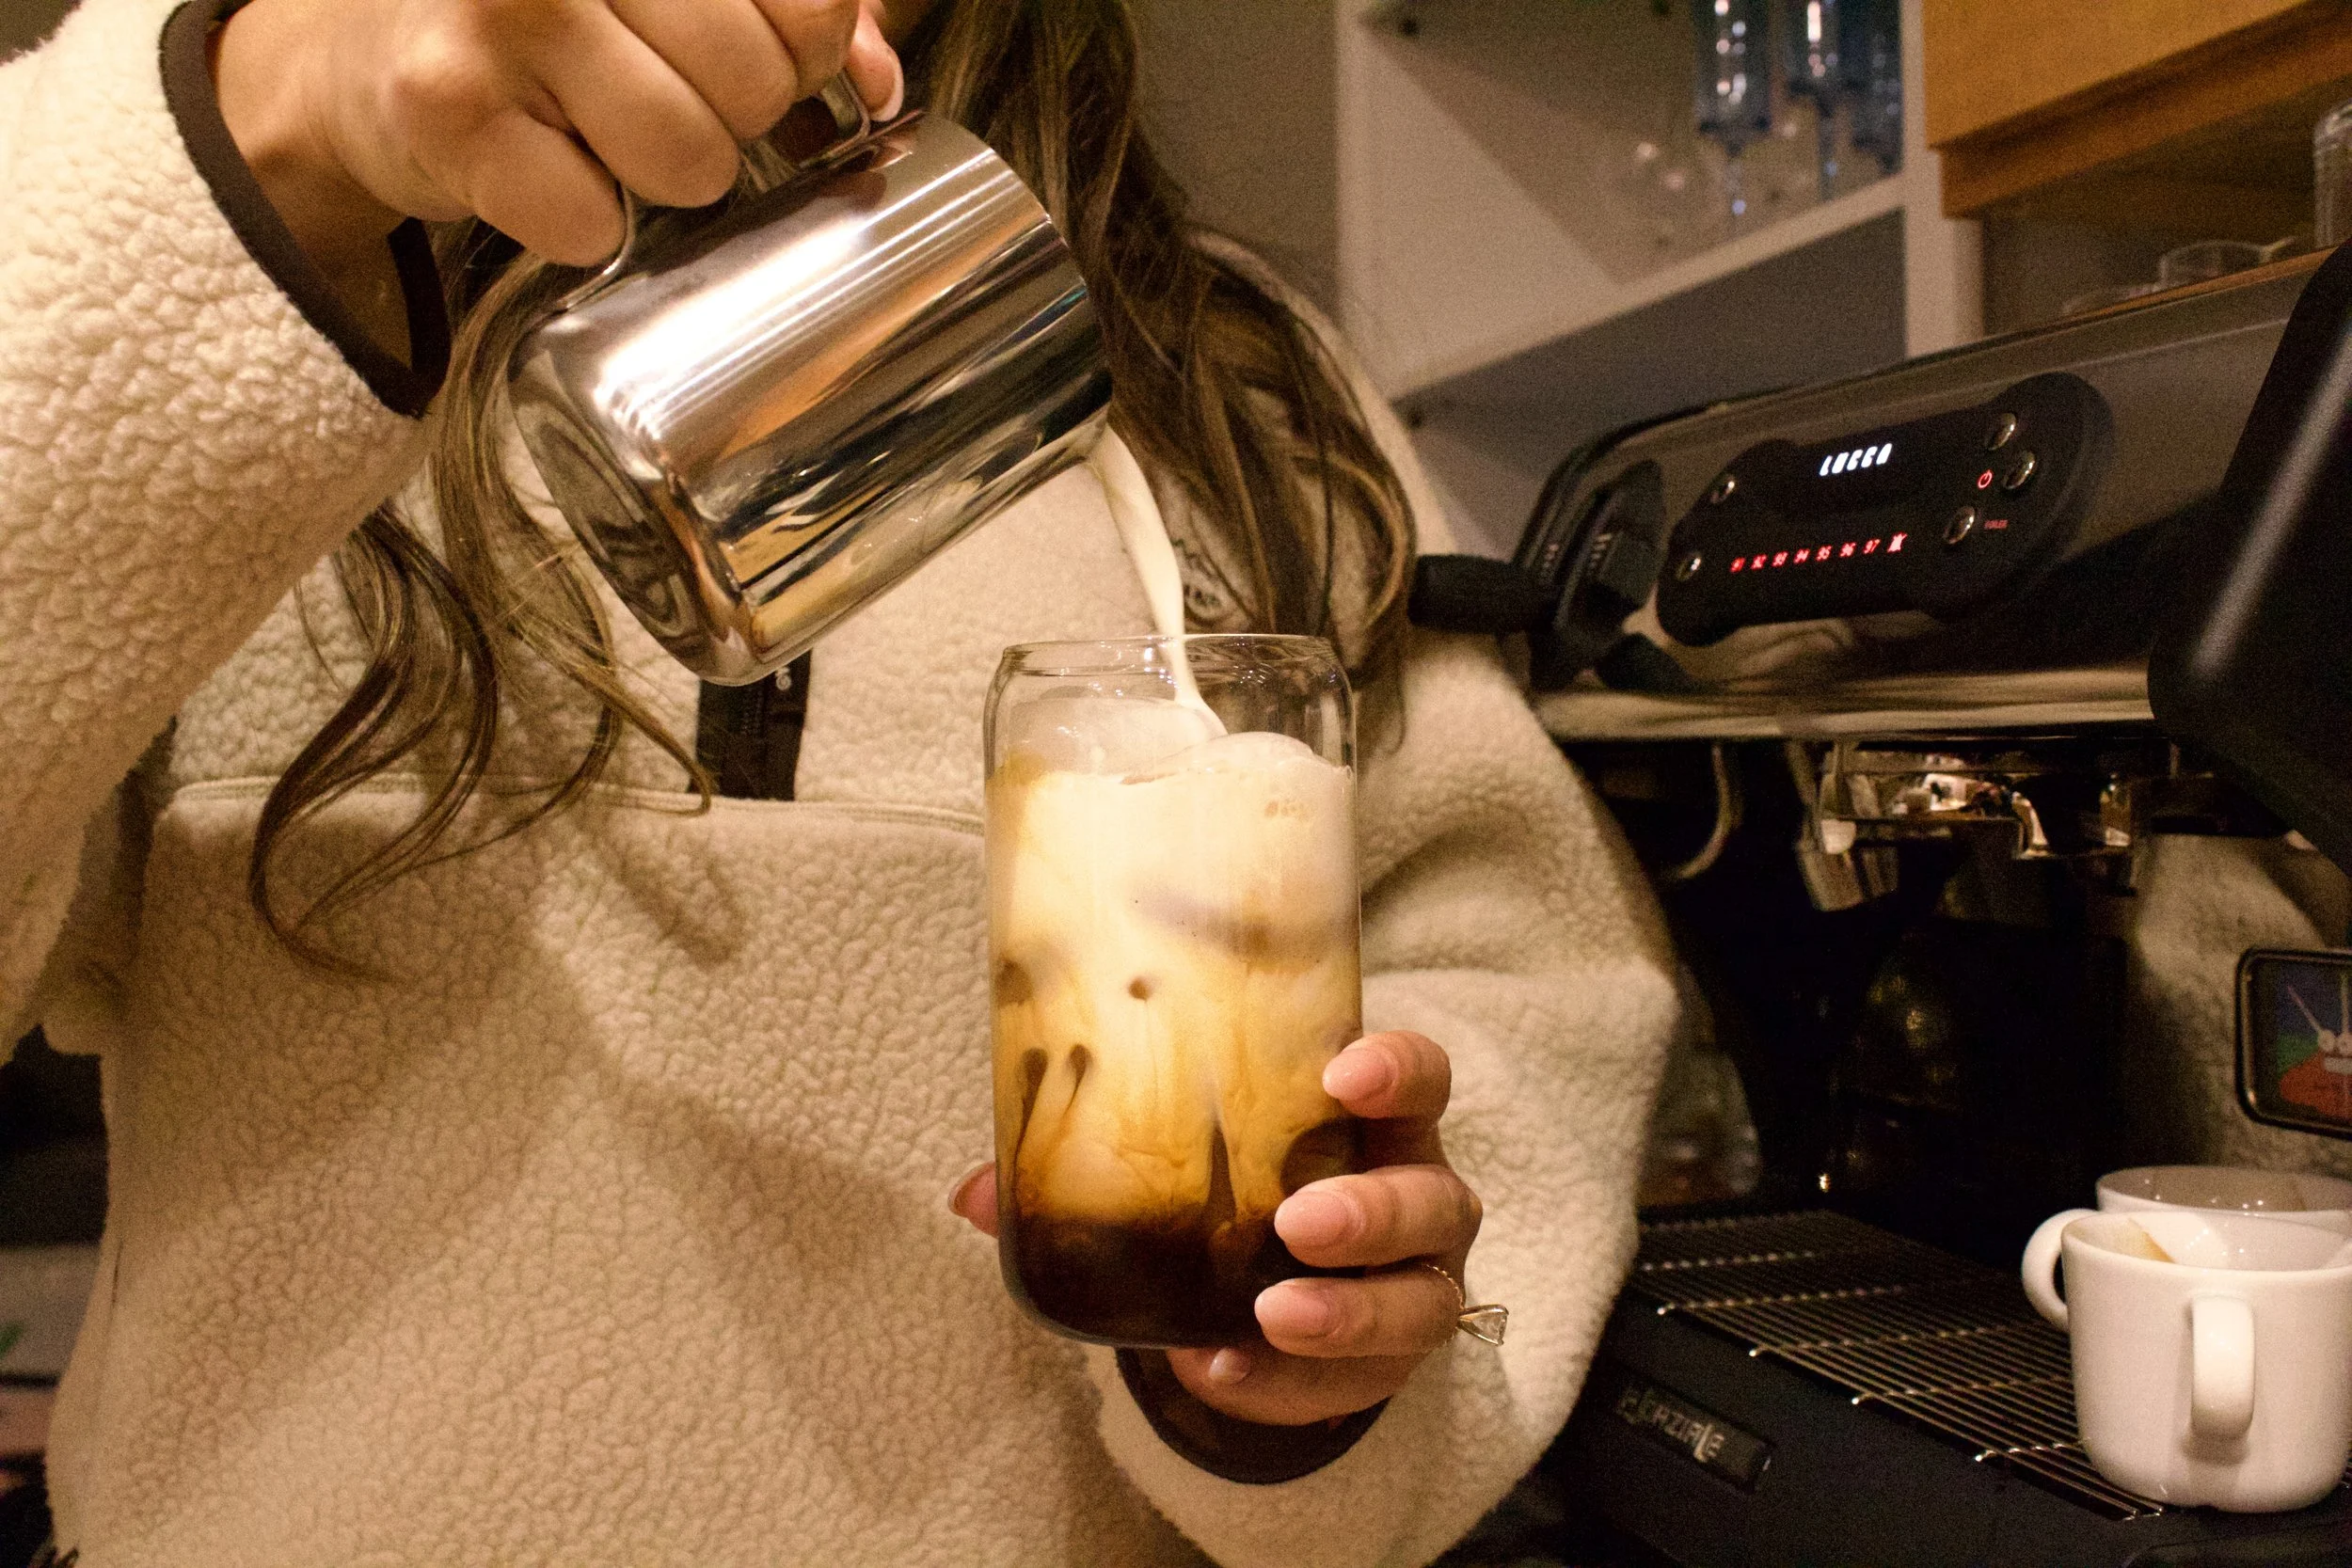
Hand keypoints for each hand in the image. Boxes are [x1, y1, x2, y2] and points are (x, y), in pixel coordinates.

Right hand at [213, 0, 905, 279]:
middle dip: (723, 121)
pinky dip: (577, 225)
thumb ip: (782, 12)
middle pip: (755, 88)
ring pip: (688, 159)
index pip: (811, 10)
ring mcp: (501, 11)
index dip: (797, 61)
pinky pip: (590, 222)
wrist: (356, 57)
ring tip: (595, 135)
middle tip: (648, 100)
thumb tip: (879, 80)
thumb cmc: (539, 23)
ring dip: (654, 179)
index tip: (734, 60)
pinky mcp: (448, 104)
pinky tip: (538, 172)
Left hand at [951, 1030, 1484, 1427]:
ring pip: (1419, 1299)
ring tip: (1272, 1313)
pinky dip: (1284, 1382)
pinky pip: (1356, 1382)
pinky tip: (1218, 1371)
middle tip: (1300, 1218)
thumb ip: (1088, 1170)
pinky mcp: (1388, 1365)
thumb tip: (972, 1192)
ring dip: (1348, 1309)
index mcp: (1372, 1124)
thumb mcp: (1186, 1169)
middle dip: (1370, 1209)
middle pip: (1432, 1195)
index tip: (1341, 1074)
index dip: (1393, 1069)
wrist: (1274, 1300)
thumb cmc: (1242, 1199)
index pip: (1417, 1077)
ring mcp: (1415, 1285)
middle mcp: (1417, 1197)